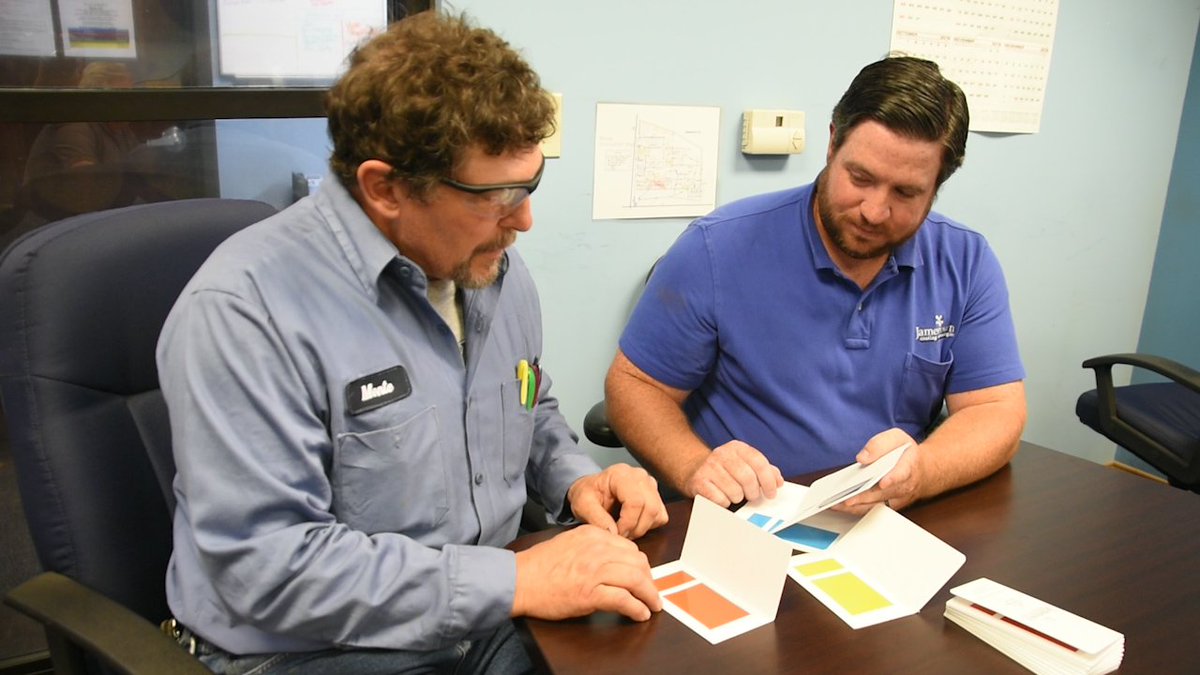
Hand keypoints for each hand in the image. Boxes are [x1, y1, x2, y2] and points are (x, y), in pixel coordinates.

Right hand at [512, 524, 661, 621]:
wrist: (519, 580)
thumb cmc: (539, 565)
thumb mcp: (569, 542)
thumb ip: (592, 546)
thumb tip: (613, 559)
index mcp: (593, 535)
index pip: (629, 547)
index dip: (640, 564)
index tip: (644, 575)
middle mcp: (597, 549)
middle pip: (637, 562)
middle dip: (649, 579)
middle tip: (652, 592)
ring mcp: (594, 571)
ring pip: (635, 580)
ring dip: (649, 595)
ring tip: (653, 605)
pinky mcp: (590, 593)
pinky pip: (623, 600)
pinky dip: (637, 608)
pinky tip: (641, 614)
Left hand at [567, 463, 667, 538]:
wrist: (591, 489)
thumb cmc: (587, 494)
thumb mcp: (582, 504)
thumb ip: (596, 518)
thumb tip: (613, 533)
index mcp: (621, 474)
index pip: (635, 501)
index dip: (627, 523)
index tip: (616, 533)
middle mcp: (639, 476)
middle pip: (650, 508)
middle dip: (635, 528)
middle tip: (620, 535)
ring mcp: (650, 485)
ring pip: (657, 513)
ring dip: (642, 528)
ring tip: (624, 530)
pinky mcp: (656, 495)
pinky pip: (660, 516)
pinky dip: (649, 525)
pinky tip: (633, 524)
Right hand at [683, 440, 783, 506]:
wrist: (693, 468)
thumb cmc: (725, 470)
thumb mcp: (744, 463)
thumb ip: (763, 470)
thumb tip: (778, 481)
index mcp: (737, 447)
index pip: (759, 462)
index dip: (768, 480)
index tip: (772, 493)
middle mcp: (722, 454)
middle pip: (747, 478)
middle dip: (754, 492)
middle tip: (752, 496)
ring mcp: (709, 467)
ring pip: (734, 491)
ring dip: (738, 498)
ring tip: (735, 495)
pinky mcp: (698, 481)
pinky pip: (720, 499)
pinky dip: (724, 502)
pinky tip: (722, 497)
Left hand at [836, 428, 922, 514]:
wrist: (922, 469)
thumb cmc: (906, 453)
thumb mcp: (896, 438)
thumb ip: (879, 444)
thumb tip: (862, 458)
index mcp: (909, 466)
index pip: (902, 474)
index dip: (893, 479)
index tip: (882, 483)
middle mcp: (905, 486)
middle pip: (884, 493)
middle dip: (865, 497)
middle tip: (846, 499)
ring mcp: (897, 498)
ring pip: (877, 505)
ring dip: (857, 506)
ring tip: (837, 504)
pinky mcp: (889, 505)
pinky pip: (873, 510)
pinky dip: (857, 509)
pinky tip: (840, 506)